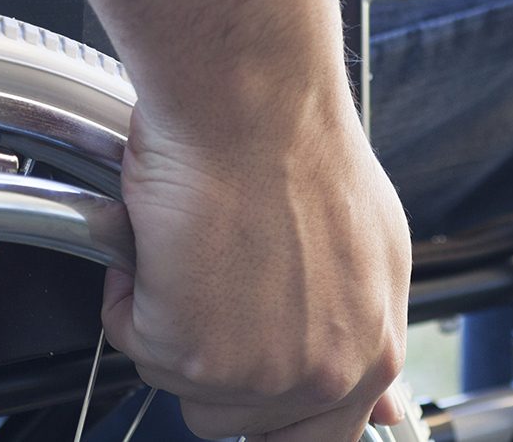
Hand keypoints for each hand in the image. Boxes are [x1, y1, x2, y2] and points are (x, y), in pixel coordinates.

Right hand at [101, 95, 412, 440]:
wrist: (250, 103)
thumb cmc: (300, 149)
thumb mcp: (373, 253)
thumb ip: (365, 336)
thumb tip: (382, 405)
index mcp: (373, 353)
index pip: (319, 441)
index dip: (274, 423)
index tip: (250, 397)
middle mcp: (323, 373)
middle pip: (235, 419)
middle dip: (209, 357)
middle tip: (216, 284)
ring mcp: (261, 373)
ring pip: (178, 383)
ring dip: (168, 321)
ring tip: (195, 250)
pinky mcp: (195, 354)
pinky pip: (133, 341)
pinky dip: (130, 289)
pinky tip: (165, 238)